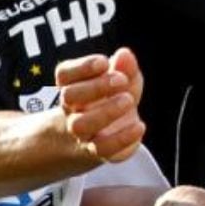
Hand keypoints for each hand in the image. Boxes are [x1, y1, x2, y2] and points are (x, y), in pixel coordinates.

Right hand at [54, 48, 145, 163]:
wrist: (101, 137)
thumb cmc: (111, 100)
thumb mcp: (122, 80)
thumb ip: (125, 67)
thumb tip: (125, 54)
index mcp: (73, 87)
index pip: (64, 74)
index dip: (82, 67)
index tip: (104, 62)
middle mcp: (72, 109)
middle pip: (68, 96)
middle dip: (96, 86)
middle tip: (121, 80)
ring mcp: (82, 132)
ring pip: (80, 124)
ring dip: (106, 111)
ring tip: (129, 100)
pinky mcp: (97, 151)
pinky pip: (102, 148)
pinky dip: (122, 138)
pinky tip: (140, 126)